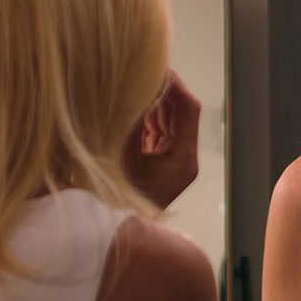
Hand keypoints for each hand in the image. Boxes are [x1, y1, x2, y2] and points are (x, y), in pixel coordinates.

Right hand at [123, 70, 201, 208]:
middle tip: (137, 70)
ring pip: (163, 119)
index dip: (173, 84)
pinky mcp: (153, 162)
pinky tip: (124, 103)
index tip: (155, 67)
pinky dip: (139, 116)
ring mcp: (168, 161)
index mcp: (183, 160)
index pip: (187, 109)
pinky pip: (151, 131)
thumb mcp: (124, 161)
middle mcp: (181, 159)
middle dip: (159, 89)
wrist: (113, 234)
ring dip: (147, 101)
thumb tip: (131, 92)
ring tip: (127, 83)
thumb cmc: (119, 205)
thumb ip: (130, 125)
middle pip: (176, 112)